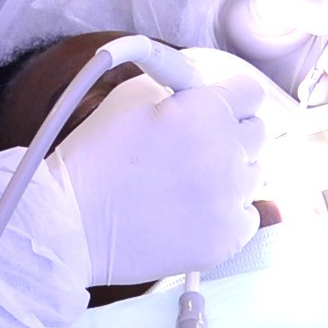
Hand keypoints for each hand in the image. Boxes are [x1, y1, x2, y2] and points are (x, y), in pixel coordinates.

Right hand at [55, 65, 268, 285]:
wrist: (70, 223)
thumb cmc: (96, 157)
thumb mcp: (133, 96)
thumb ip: (180, 88)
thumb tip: (205, 88)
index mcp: (207, 112)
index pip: (250, 93)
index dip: (231, 98)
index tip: (219, 107)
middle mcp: (227, 153)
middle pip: (257, 133)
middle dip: (230, 134)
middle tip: (196, 146)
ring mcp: (230, 200)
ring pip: (253, 175)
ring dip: (228, 174)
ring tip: (184, 183)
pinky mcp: (226, 239)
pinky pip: (247, 216)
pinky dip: (225, 213)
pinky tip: (191, 211)